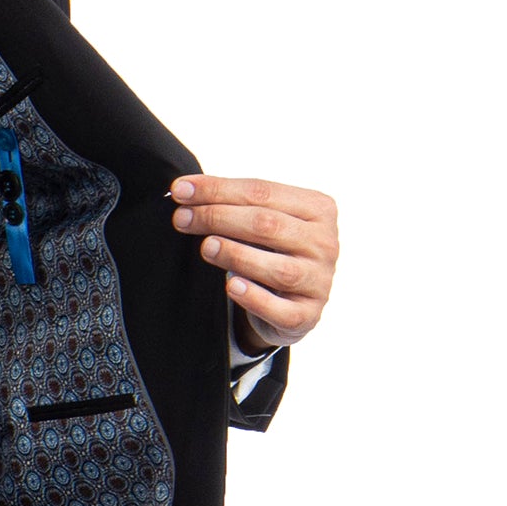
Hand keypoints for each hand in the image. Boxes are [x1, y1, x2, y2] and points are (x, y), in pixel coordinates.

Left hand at [170, 176, 338, 350]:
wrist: (293, 301)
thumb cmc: (272, 251)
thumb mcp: (264, 221)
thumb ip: (234, 203)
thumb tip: (184, 190)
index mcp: (318, 209)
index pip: (262, 192)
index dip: (218, 190)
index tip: (180, 190)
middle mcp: (325, 243)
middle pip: (267, 225)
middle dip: (218, 218)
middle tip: (182, 219)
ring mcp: (319, 281)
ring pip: (277, 268)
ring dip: (236, 254)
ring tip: (206, 247)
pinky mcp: (307, 315)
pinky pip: (281, 309)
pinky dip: (255, 298)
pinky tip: (232, 287)